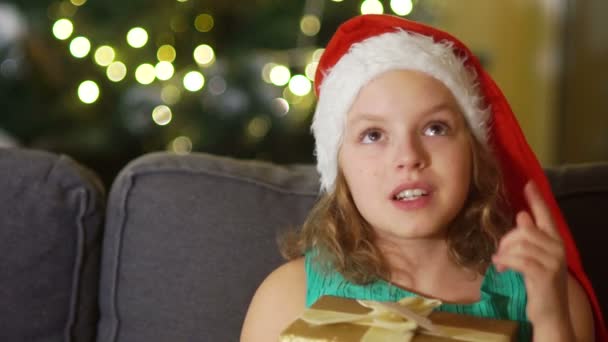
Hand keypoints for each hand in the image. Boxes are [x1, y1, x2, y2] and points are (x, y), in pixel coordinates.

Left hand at [492, 181, 571, 334]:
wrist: (549, 314)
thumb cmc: (538, 286)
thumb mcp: (532, 259)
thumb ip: (529, 239)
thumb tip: (522, 216)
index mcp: (554, 242)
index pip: (546, 216)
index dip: (536, 200)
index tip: (528, 184)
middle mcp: (557, 248)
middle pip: (524, 230)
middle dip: (506, 240)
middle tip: (499, 253)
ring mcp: (553, 261)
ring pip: (520, 244)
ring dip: (504, 253)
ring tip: (500, 263)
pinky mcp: (544, 274)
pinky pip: (518, 260)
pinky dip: (505, 262)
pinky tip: (500, 267)